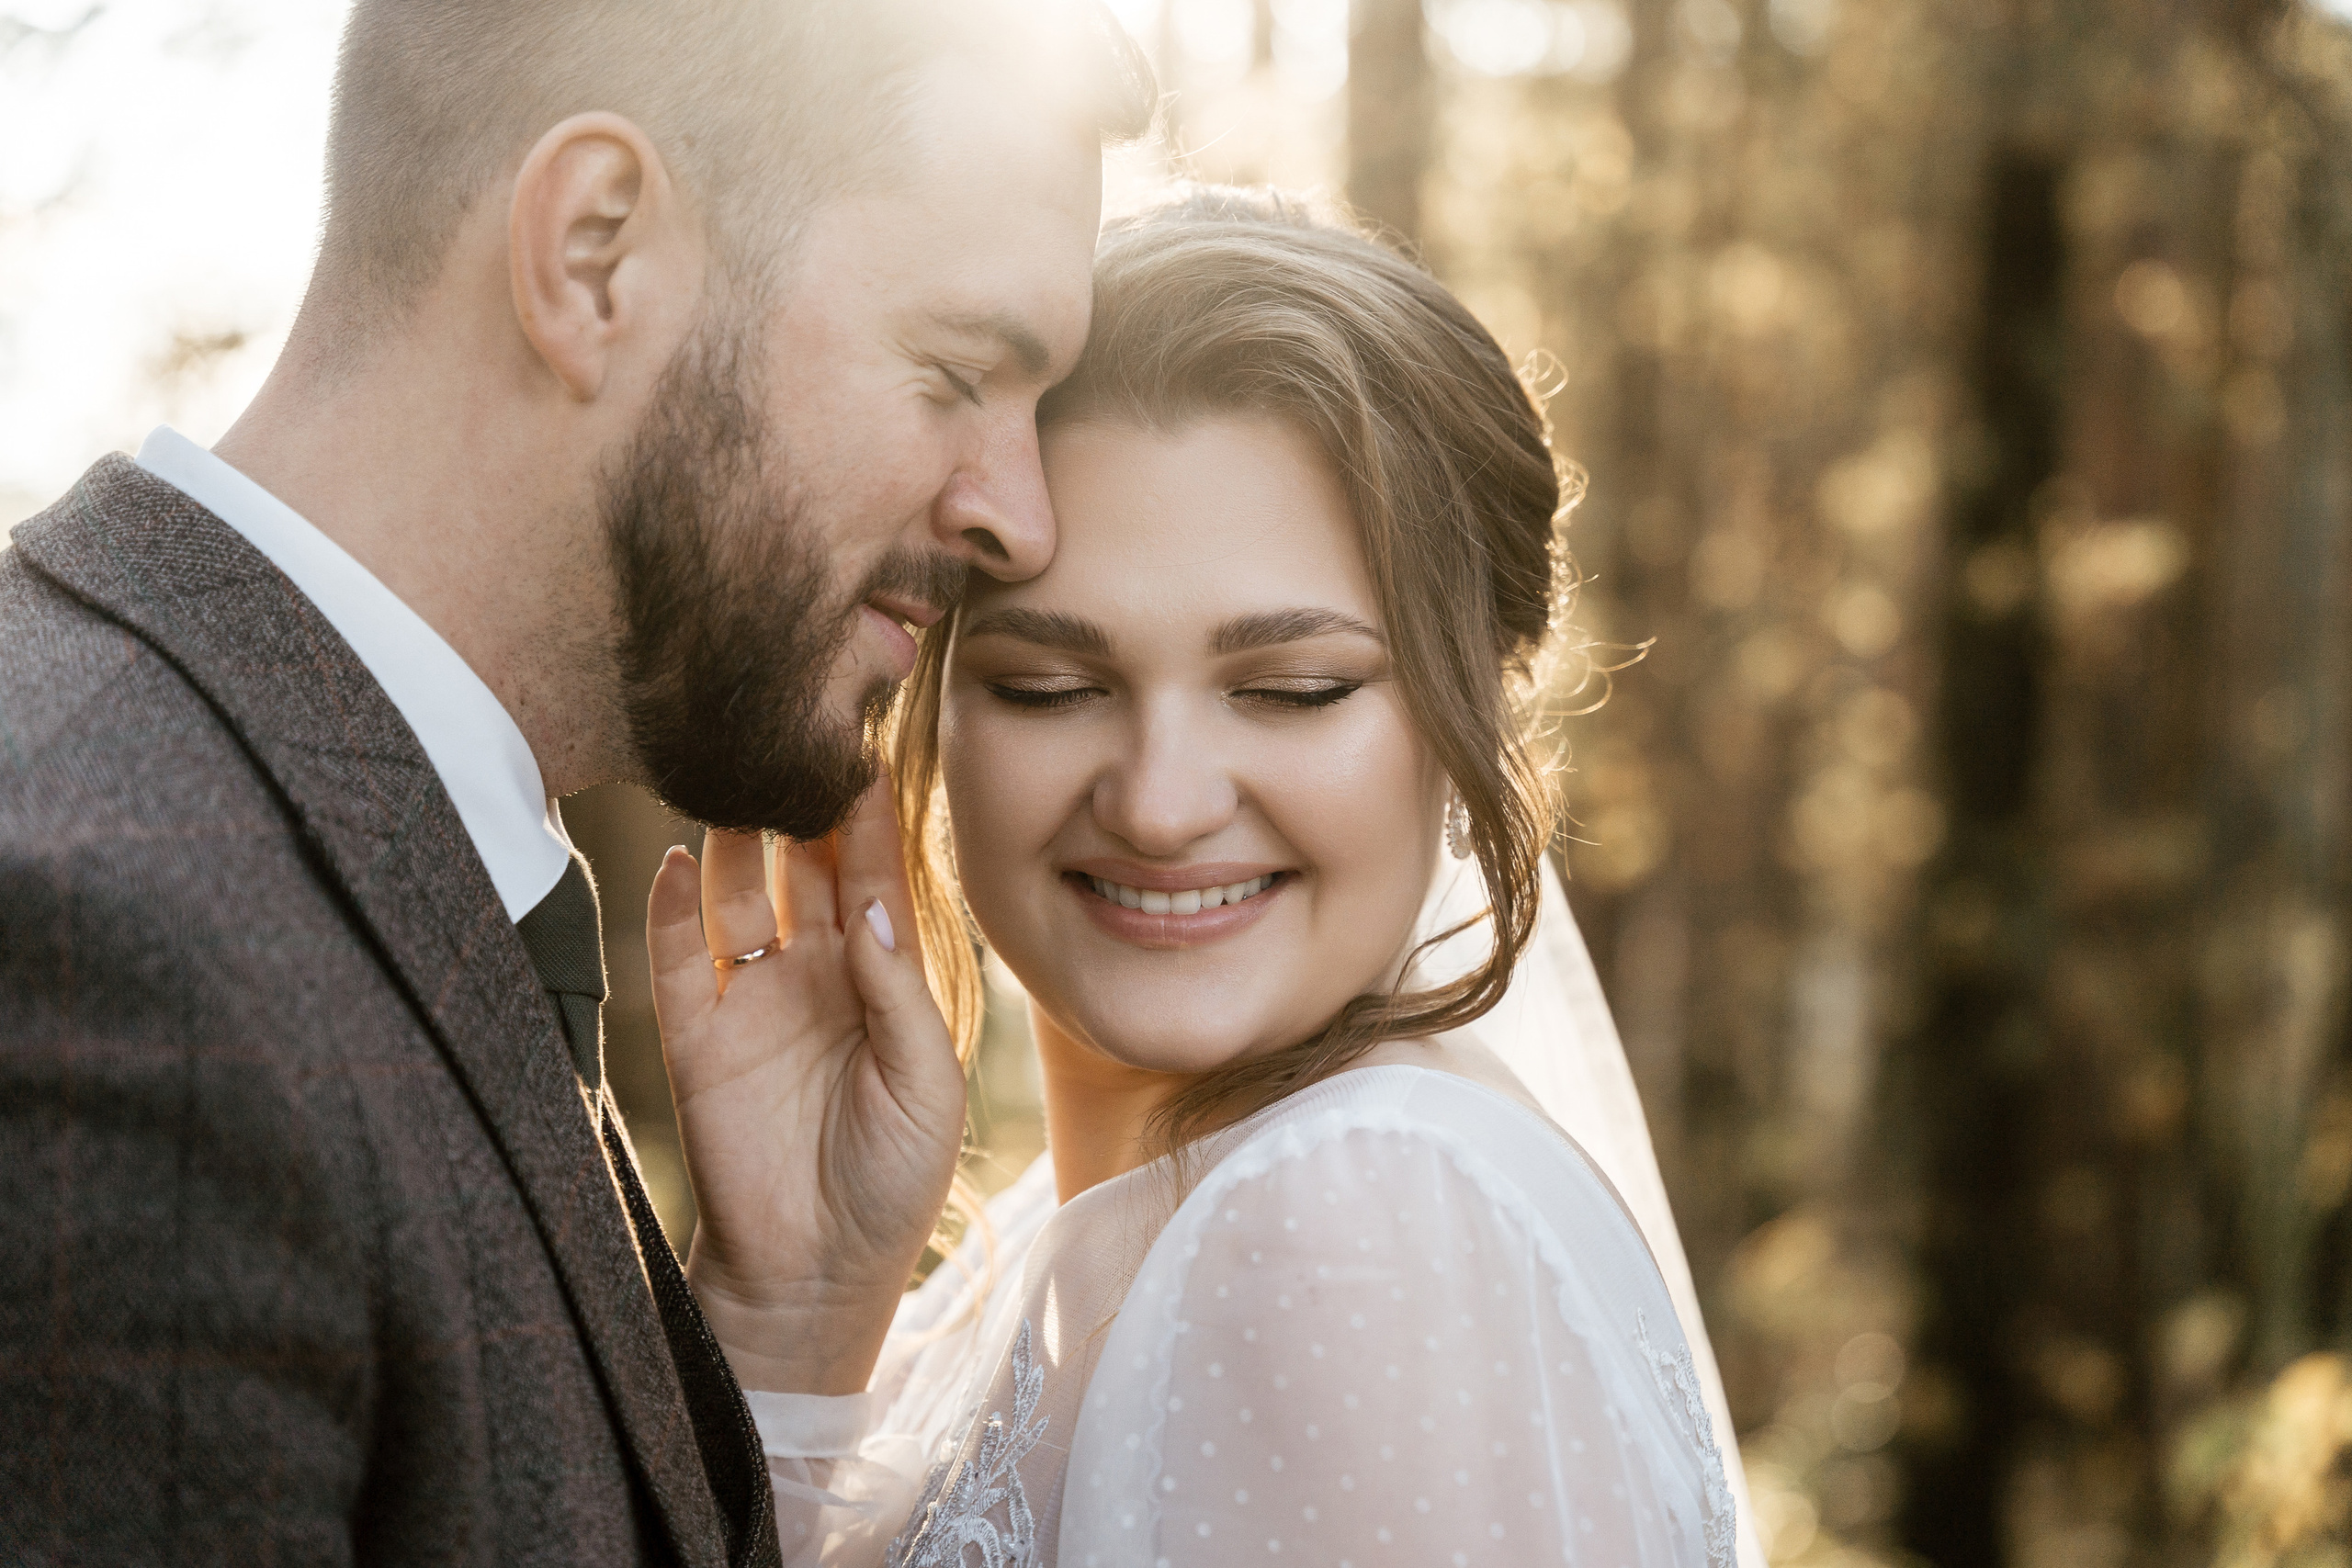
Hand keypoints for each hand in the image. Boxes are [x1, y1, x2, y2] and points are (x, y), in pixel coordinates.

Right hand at [646, 778, 966, 1394]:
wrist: (814, 1274)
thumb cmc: (892, 1183)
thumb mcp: (925, 1087)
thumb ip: (898, 994)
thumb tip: (870, 906)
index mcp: (883, 980)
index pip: (876, 877)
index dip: (871, 818)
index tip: (866, 748)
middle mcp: (817, 974)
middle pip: (806, 867)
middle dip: (804, 806)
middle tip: (797, 736)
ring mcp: (753, 999)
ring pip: (739, 893)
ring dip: (738, 839)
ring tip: (739, 777)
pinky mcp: (695, 1034)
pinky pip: (675, 956)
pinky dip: (670, 905)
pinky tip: (677, 856)